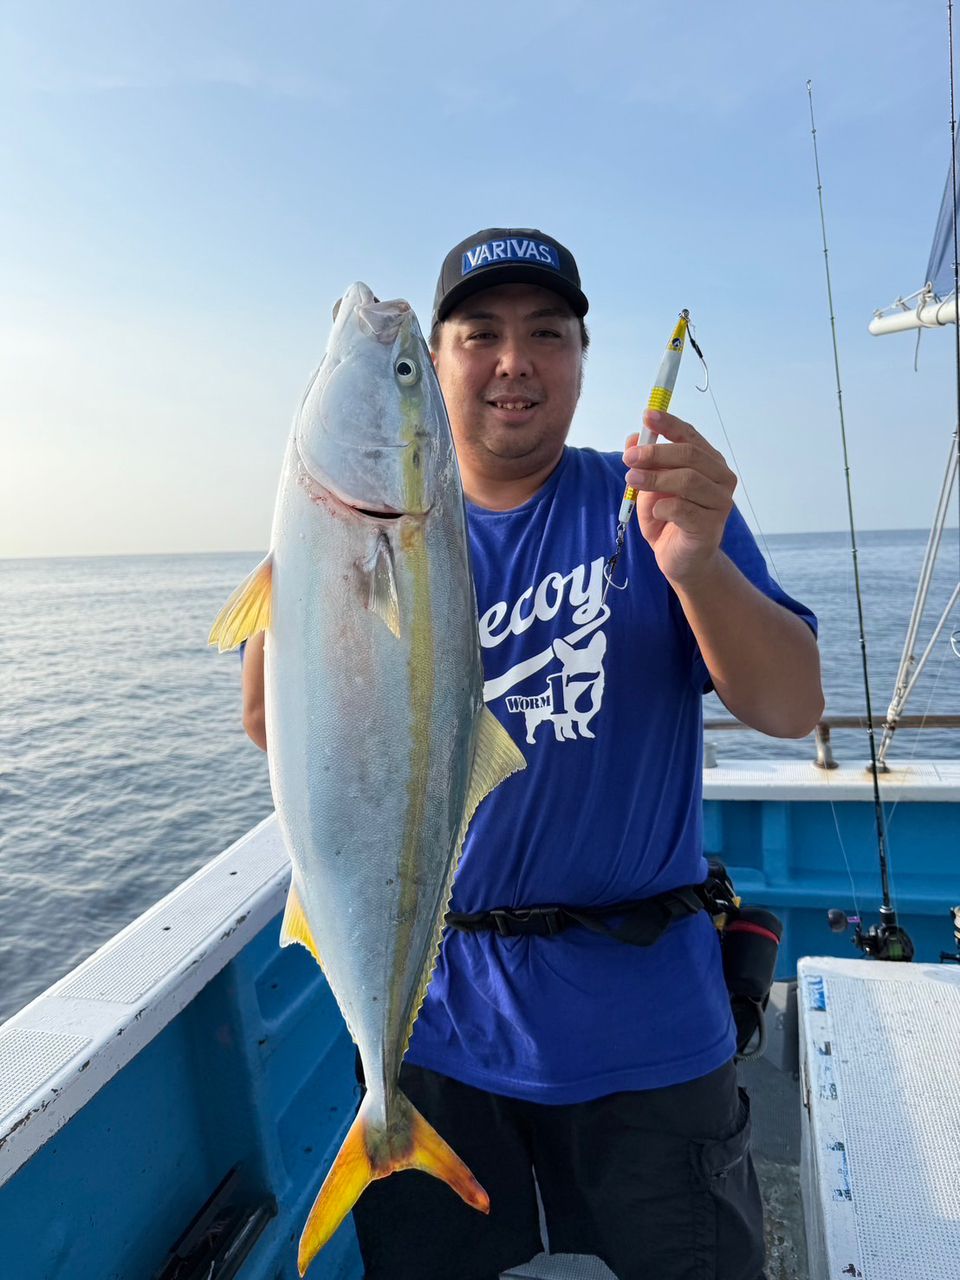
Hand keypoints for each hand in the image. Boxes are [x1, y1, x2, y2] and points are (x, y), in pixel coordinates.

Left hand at [622, 409, 735, 587]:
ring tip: (631, 481)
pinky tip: (655, 512)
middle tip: (629, 458)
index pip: (690, 436)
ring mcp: (720, 503)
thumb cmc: (668, 519)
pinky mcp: (710, 526)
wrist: (681, 561)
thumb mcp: (650, 487)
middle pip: (690, 455)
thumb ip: (644, 464)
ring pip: (688, 480)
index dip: (669, 424)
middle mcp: (721, 479)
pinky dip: (663, 507)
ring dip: (655, 478)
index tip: (646, 416)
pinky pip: (684, 509)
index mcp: (709, 463)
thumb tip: (631, 439)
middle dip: (656, 453)